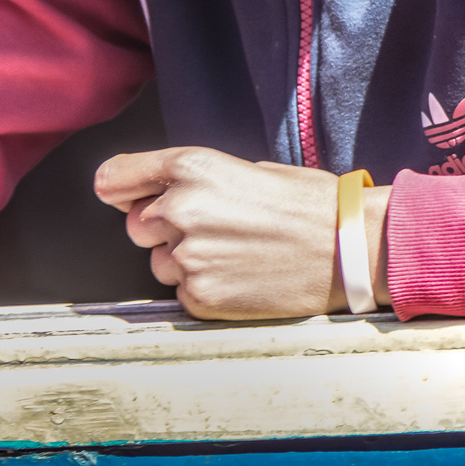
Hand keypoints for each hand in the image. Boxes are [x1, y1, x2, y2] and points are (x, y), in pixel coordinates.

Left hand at [94, 147, 389, 318]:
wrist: (349, 248)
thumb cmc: (309, 203)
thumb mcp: (247, 168)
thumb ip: (193, 180)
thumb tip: (156, 195)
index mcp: (191, 168)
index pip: (115, 178)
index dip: (120, 189)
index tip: (124, 196)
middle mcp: (180, 210)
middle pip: (136, 225)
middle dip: (164, 228)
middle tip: (215, 229)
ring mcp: (188, 257)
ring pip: (159, 262)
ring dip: (185, 261)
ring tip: (236, 255)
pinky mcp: (200, 297)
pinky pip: (182, 292)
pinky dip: (206, 288)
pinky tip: (242, 277)